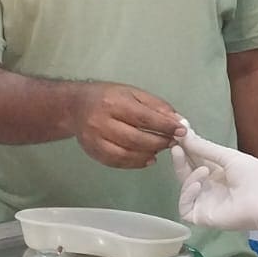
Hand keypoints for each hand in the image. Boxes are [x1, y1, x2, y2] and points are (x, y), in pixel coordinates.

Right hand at [65, 83, 185, 168]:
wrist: (75, 106)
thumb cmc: (108, 97)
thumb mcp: (133, 93)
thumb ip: (156, 106)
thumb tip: (177, 121)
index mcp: (114, 103)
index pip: (145, 118)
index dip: (165, 126)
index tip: (181, 131)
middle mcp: (102, 122)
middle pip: (136, 139)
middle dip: (159, 142)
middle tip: (172, 141)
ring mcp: (95, 140)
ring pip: (127, 154)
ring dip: (149, 154)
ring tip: (160, 149)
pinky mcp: (92, 152)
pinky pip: (117, 162)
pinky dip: (135, 163)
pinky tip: (147, 159)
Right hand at [171, 132, 257, 241]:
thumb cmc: (257, 177)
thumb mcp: (229, 157)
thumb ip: (205, 148)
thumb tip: (186, 134)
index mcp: (219, 172)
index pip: (196, 159)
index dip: (187, 148)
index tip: (179, 135)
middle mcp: (211, 187)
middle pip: (187, 172)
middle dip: (181, 159)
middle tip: (176, 146)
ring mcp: (206, 202)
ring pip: (184, 188)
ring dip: (188, 175)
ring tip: (204, 169)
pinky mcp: (203, 216)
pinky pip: (185, 207)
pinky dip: (187, 194)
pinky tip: (198, 184)